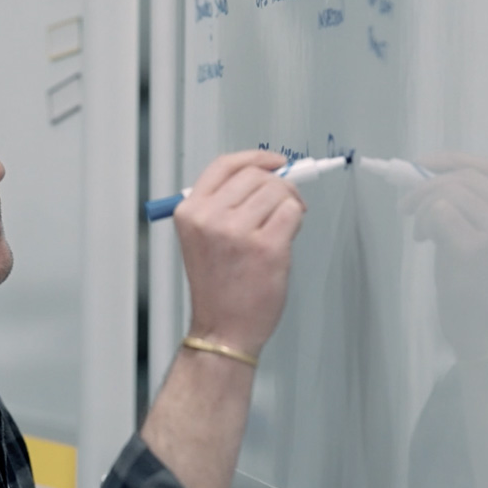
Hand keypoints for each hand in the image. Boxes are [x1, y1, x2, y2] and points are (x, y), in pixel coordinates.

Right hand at [175, 150, 305, 357]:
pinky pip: (293, 212)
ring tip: (280, 229)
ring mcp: (237, 231)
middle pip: (256, 176)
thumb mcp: (203, 239)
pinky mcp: (266, 246)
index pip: (224, 166)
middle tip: (284, 206)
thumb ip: (225, 206)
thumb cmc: (218, 289)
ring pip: (278, 192)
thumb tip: (268, 178)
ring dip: (288, 205)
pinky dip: (296, 220)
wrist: (223, 329)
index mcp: (190, 212)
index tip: (275, 162)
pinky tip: (285, 238)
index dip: (255, 158)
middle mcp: (210, 218)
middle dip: (278, 186)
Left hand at [400, 152, 487, 358]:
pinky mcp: (475, 247)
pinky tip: (425, 241)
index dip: (450, 159)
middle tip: (405, 208)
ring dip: (422, 207)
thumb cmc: (481, 287)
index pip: (487, 166)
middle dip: (424, 186)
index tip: (420, 164)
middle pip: (462, 177)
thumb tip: (426, 178)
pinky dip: (424, 221)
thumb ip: (468, 207)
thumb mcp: (485, 237)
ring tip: (421, 233)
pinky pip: (439, 212)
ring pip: (447, 192)